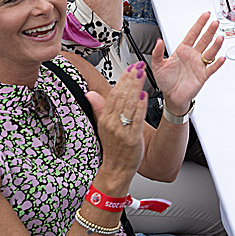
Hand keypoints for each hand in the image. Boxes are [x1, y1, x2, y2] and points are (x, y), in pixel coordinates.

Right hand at [85, 60, 148, 184]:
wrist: (116, 170)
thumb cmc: (113, 149)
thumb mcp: (102, 126)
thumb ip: (99, 108)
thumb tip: (90, 93)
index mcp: (105, 119)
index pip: (113, 94)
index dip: (122, 79)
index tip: (130, 68)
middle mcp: (112, 123)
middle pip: (121, 96)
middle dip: (131, 79)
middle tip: (139, 66)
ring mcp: (122, 130)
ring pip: (129, 104)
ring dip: (136, 87)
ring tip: (142, 74)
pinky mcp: (132, 138)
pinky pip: (137, 119)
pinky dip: (140, 106)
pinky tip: (144, 95)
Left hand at [152, 13, 225, 112]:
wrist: (171, 96)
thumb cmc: (166, 81)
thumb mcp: (157, 65)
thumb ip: (157, 53)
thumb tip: (158, 41)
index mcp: (182, 50)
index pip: (193, 34)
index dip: (199, 24)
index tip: (205, 16)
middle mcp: (193, 55)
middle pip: (204, 40)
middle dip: (210, 31)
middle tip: (215, 22)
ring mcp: (199, 65)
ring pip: (210, 52)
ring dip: (215, 45)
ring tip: (220, 37)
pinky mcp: (203, 75)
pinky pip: (212, 68)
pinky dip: (217, 63)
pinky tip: (221, 58)